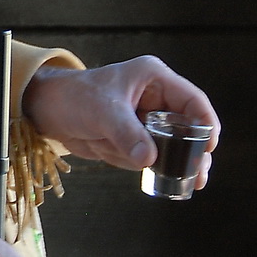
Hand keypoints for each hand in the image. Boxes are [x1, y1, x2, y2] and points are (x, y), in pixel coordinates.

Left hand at [23, 55, 220, 189]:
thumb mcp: (101, 112)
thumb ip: (126, 133)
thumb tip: (149, 159)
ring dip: (167, 161)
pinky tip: (141, 168)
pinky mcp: (136, 138)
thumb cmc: (73, 97)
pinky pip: (150, 157)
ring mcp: (147, 120)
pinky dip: (145, 165)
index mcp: (154, 79)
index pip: (192, 101)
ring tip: (174, 177)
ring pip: (170, 146)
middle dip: (193, 152)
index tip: (209, 148)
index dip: (206, 123)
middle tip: (199, 176)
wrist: (47, 110)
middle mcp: (156, 99)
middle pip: (188, 128)